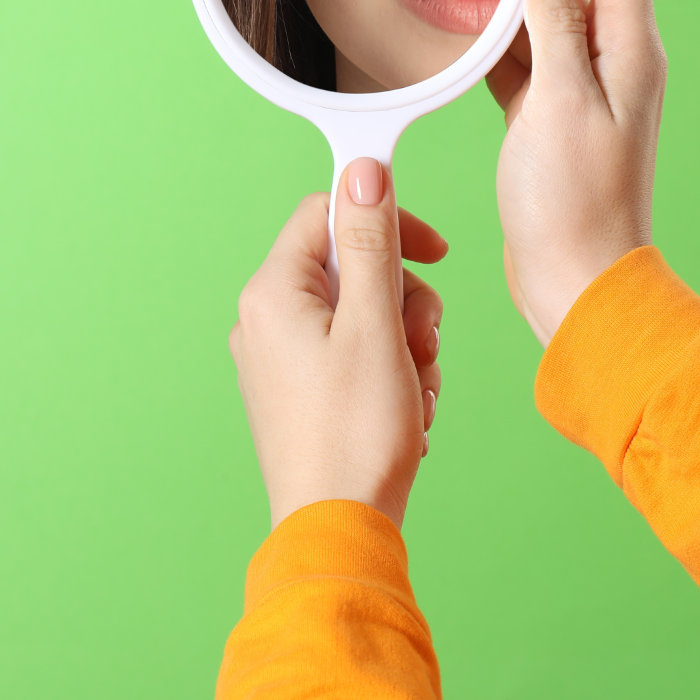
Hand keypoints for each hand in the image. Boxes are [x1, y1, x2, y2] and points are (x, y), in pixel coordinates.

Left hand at [228, 159, 447, 529]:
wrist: (339, 529)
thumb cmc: (355, 433)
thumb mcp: (375, 324)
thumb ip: (373, 243)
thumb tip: (364, 170)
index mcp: (272, 292)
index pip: (328, 213)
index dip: (387, 222)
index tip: (434, 251)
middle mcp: (265, 320)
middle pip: (353, 267)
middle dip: (404, 301)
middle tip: (420, 344)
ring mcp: (280, 360)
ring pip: (363, 314)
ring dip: (405, 343)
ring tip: (414, 389)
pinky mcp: (299, 393)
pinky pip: (355, 355)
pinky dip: (390, 374)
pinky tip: (405, 411)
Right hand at [487, 0, 665, 345]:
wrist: (576, 280)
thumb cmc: (574, 204)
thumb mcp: (559, 105)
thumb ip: (556, 26)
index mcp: (627, 49)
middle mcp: (612, 58)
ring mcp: (581, 85)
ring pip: (545, 9)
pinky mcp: (549, 112)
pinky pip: (521, 52)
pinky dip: (493, 31)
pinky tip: (462, 18)